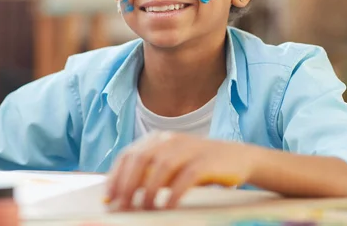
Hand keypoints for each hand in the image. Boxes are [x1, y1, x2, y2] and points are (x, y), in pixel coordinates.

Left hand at [105, 131, 258, 209]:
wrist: (238, 157)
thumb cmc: (198, 165)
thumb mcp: (170, 165)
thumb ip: (147, 174)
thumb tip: (119, 195)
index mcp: (157, 138)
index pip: (129, 155)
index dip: (116, 176)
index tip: (109, 198)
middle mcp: (170, 139)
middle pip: (141, 159)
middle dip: (127, 184)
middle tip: (122, 206)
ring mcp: (189, 148)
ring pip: (161, 166)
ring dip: (149, 190)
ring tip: (143, 208)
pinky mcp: (206, 161)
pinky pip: (186, 177)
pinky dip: (174, 192)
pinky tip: (166, 206)